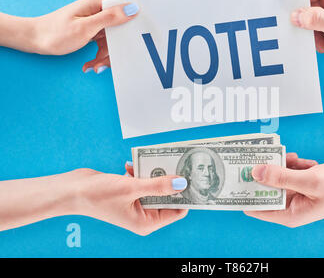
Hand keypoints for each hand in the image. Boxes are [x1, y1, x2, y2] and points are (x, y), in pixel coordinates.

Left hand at [32, 0, 138, 72]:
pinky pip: (106, 43)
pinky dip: (100, 55)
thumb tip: (132, 9)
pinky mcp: (95, 28)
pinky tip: (91, 64)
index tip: (123, 46)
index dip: (128, 30)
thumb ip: (110, 18)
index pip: (126, 12)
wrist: (36, 40)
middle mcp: (100, 8)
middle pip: (120, 30)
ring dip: (105, 56)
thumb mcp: (85, 27)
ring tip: (94, 66)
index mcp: (100, 1)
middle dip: (113, 50)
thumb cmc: (55, 33)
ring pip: (114, 40)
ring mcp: (98, 19)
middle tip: (102, 62)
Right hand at [70, 162, 187, 234]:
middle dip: (170, 180)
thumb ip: (158, 185)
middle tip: (175, 162)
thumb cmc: (97, 195)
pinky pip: (143, 179)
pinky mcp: (130, 191)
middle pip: (167, 196)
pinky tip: (128, 165)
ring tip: (149, 161)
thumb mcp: (131, 188)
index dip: (185, 195)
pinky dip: (139, 171)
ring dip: (153, 172)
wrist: (71, 190)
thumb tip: (182, 183)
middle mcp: (144, 214)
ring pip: (155, 185)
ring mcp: (137, 202)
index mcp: (146, 222)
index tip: (192, 177)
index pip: (177, 210)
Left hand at [244, 153, 323, 226]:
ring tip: (296, 160)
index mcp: (288, 214)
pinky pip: (288, 172)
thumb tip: (255, 172)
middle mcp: (289, 206)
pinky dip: (294, 164)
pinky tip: (306, 162)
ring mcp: (295, 194)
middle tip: (261, 155)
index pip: (255, 207)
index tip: (237, 176)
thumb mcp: (309, 180)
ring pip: (277, 177)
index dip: (245, 193)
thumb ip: (281, 177)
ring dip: (283, 166)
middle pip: (264, 189)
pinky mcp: (301, 184)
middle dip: (265, 172)